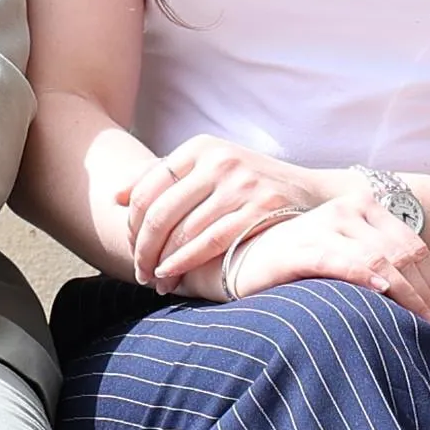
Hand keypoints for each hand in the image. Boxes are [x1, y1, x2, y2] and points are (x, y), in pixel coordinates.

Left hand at [120, 133, 338, 294]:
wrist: (315, 194)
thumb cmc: (252, 186)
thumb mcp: (210, 170)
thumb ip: (165, 178)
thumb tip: (115, 196)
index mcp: (200, 147)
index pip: (147, 188)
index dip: (132, 224)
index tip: (131, 248)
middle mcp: (219, 161)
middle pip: (160, 212)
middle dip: (143, 249)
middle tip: (139, 272)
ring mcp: (242, 183)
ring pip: (183, 230)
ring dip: (163, 262)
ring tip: (157, 281)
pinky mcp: (261, 207)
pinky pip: (211, 241)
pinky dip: (186, 261)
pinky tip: (174, 275)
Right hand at [216, 183, 429, 332]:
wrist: (242, 258)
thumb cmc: (303, 265)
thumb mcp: (354, 260)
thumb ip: (395, 270)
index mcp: (366, 207)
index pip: (414, 248)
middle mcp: (349, 210)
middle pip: (404, 256)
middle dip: (428, 297)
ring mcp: (324, 225)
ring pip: (382, 260)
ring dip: (409, 298)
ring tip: (423, 328)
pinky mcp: (301, 248)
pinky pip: (342, 261)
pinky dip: (366, 277)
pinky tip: (383, 293)